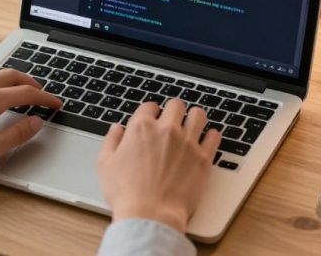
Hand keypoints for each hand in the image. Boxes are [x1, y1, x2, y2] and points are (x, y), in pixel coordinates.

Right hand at [97, 99, 220, 232]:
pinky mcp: (203, 158)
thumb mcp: (105, 165)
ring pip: (198, 115)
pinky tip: (207, 140)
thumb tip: (116, 129)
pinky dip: (211, 136)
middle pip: (176, 105)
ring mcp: (187, 142)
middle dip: (174, 111)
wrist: (150, 214)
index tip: (152, 119)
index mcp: (141, 128)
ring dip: (195, 118)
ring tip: (192, 125)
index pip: (149, 106)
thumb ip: (111, 141)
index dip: (150, 112)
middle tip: (173, 120)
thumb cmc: (127, 193)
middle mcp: (166, 130)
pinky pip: (214, 136)